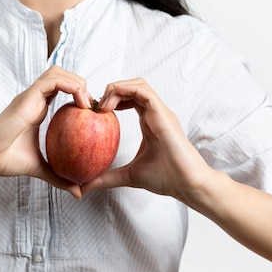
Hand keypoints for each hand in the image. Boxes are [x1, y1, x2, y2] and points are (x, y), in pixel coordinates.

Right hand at [0, 66, 90, 197]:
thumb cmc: (6, 160)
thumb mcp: (40, 168)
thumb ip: (58, 177)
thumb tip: (78, 192)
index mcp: (37, 109)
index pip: (61, 89)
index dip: (78, 94)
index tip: (91, 113)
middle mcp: (35, 98)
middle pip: (61, 74)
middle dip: (81, 84)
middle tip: (91, 106)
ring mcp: (30, 96)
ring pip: (58, 72)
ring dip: (77, 82)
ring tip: (87, 104)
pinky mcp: (28, 97)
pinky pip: (53, 80)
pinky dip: (71, 86)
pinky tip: (80, 104)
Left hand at [81, 78, 215, 201]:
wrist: (187, 184)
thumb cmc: (165, 178)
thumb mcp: (128, 175)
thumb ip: (107, 178)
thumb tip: (84, 187)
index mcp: (149, 121)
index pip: (129, 99)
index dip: (111, 99)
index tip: (95, 112)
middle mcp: (155, 113)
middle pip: (132, 87)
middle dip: (111, 90)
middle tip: (95, 106)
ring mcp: (160, 111)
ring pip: (137, 84)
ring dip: (116, 88)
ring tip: (102, 105)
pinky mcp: (162, 113)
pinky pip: (143, 91)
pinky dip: (124, 90)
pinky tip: (109, 106)